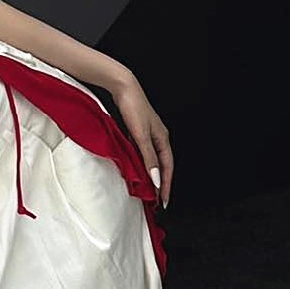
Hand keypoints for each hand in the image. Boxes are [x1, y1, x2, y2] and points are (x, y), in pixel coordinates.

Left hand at [111, 76, 172, 207]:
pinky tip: (134, 169)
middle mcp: (158, 137)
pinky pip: (141, 152)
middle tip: (155, 201)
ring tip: (145, 189)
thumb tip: (155, 179)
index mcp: (162, 139)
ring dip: (149, 174)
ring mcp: (147, 134)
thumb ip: (147, 157)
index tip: (162, 201)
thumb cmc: (133, 107)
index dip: (165, 185)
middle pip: (161, 165)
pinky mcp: (137, 130)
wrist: (122, 87)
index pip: (167, 168)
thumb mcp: (140, 135)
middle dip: (159, 183)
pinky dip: (140, 163)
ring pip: (150, 159)